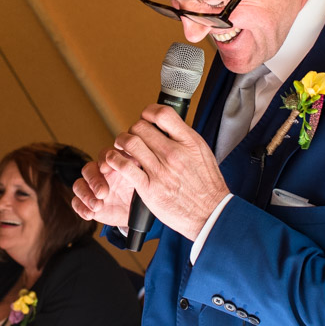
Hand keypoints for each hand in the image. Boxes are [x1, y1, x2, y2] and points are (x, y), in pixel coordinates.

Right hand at [71, 147, 134, 228]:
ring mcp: (92, 189)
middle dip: (93, 180)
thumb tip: (138, 160)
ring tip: (97, 206)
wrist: (136, 215)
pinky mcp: (87, 203)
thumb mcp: (141, 182)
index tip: (106, 169)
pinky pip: (76, 202)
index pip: (104, 155)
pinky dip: (81, 208)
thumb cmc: (138, 195)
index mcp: (114, 166)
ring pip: (79, 185)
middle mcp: (101, 175)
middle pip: (88, 169)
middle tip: (102, 192)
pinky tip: (90, 214)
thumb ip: (136, 171)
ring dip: (86, 195)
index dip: (103, 160)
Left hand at [102, 104, 229, 239]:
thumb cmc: (207, 186)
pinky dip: (114, 160)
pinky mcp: (149, 188)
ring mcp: (160, 171)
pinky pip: (124, 167)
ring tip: (121, 146)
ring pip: (130, 143)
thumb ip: (183, 138)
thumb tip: (166, 126)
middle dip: (133, 129)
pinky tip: (115, 161)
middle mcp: (174, 154)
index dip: (148, 112)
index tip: (145, 117)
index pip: (163, 114)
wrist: (210, 214)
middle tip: (133, 137)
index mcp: (189, 142)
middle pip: (141, 127)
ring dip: (121, 142)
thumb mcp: (202, 153)